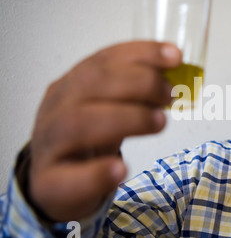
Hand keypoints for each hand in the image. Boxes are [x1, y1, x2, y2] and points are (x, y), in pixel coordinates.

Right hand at [28, 41, 180, 221]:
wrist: (50, 184)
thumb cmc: (86, 140)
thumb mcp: (107, 110)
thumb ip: (134, 95)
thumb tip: (174, 80)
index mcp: (72, 86)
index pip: (104, 60)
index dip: (141, 54)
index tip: (175, 56)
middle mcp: (55, 108)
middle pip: (90, 84)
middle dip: (138, 83)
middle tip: (170, 95)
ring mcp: (48, 145)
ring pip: (76, 124)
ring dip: (125, 118)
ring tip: (159, 122)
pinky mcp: (48, 184)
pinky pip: (66, 179)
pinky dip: (95, 173)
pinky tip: (120, 169)